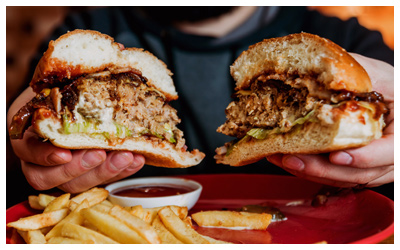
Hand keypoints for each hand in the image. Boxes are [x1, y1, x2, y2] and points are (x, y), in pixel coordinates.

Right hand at [7, 88, 144, 192]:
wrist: (77, 99)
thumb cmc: (64, 89)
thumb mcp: (60, 82)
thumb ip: (67, 85)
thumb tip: (84, 72)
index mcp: (28, 133)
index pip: (27, 151)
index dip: (44, 156)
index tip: (65, 154)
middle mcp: (40, 159)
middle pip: (49, 177)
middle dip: (79, 168)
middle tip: (100, 154)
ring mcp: (63, 170)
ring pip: (75, 184)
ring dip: (104, 172)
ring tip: (127, 157)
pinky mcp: (87, 174)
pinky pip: (100, 180)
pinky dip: (121, 171)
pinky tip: (137, 159)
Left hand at [267, 54, 393, 187]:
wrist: (390, 99)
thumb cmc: (387, 84)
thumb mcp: (378, 75)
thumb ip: (357, 76)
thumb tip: (322, 72)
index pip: (391, 152)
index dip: (364, 157)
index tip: (336, 156)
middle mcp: (393, 156)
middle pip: (361, 172)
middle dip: (322, 169)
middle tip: (291, 159)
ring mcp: (376, 167)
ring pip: (344, 179)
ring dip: (310, 172)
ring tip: (280, 159)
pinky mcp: (358, 170)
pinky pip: (335, 177)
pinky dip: (311, 171)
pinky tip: (287, 161)